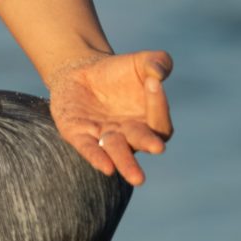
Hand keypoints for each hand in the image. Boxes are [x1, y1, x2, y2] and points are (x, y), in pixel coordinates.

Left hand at [46, 49, 173, 185]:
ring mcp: (105, 137)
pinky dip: (97, 158)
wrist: (81, 72)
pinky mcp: (80, 136)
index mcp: (148, 121)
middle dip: (148, 143)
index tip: (153, 82)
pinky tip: (106, 167)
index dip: (159, 104)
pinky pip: (90, 149)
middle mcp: (129, 135)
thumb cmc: (118, 72)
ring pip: (117, 152)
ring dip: (126, 163)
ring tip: (137, 178)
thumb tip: (158, 73)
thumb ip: (157, 62)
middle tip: (157, 148)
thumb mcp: (140, 62)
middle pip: (142, 141)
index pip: (159, 122)